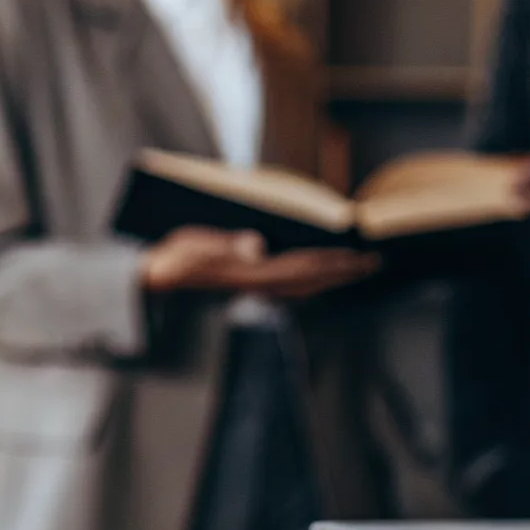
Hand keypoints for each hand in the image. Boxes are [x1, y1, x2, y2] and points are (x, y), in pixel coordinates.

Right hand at [140, 226, 380, 298]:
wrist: (156, 277)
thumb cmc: (173, 258)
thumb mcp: (195, 246)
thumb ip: (226, 245)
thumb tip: (257, 244)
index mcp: (253, 273)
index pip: (305, 268)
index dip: (335, 262)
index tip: (362, 257)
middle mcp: (260, 283)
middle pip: (311, 279)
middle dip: (342, 271)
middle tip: (374, 262)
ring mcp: (256, 286)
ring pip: (304, 284)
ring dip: (330, 275)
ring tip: (353, 266)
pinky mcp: (250, 282)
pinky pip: (291, 282)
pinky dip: (311, 276)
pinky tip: (318, 270)